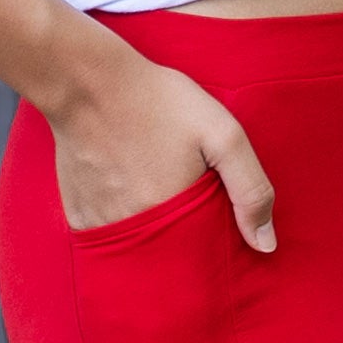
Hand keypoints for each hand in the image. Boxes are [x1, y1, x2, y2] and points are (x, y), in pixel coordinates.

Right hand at [48, 39, 278, 248]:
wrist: (87, 80)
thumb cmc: (159, 101)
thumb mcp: (222, 134)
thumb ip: (250, 189)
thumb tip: (266, 244)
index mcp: (171, 218)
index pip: (196, 262)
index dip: (208, 252)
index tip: (211, 230)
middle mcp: (132, 230)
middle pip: (164, 259)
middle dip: (177, 246)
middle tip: (179, 203)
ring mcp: (99, 224)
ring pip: (132, 249)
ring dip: (147, 236)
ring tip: (152, 195)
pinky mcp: (76, 212)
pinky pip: (102, 235)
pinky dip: (117, 223)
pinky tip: (123, 192)